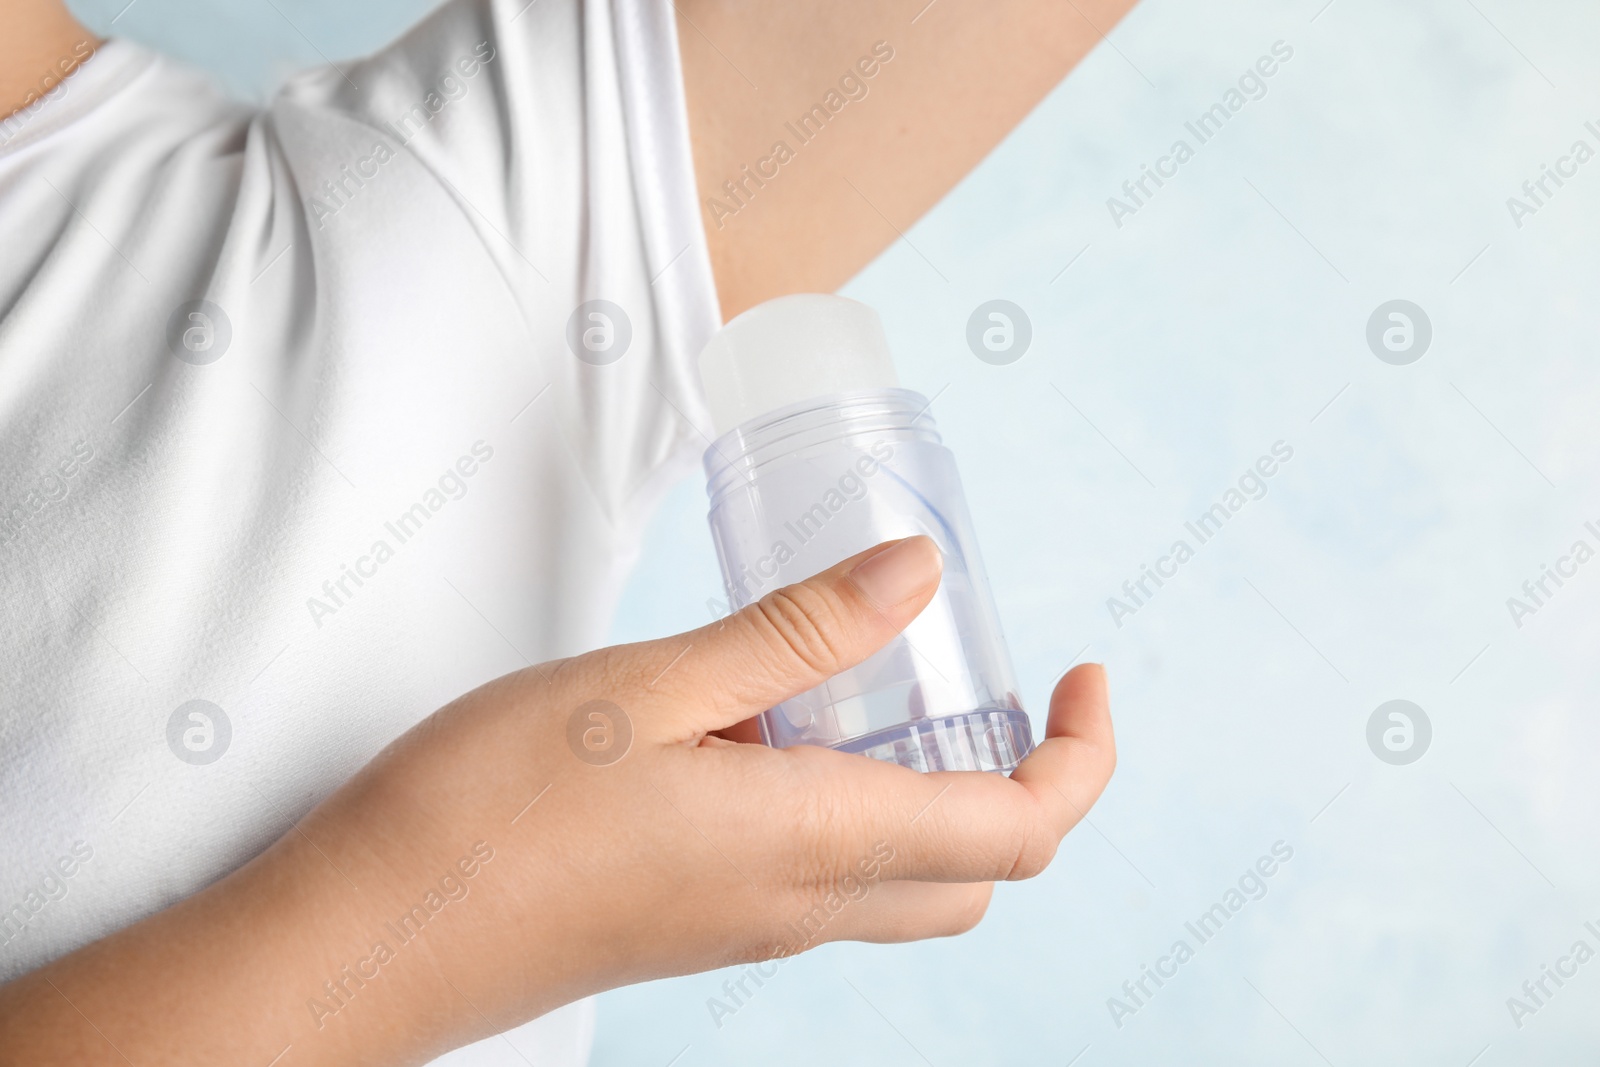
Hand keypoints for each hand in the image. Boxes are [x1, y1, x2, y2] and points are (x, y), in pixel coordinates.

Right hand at [0, 536, 1113, 1065]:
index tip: (1082, 670)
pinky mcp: (703, 925)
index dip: (1084, 753)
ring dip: (935, 790)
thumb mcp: (650, 688)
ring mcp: (753, 927)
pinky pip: (826, 879)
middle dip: (1022, 779)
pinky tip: (770, 730)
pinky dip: (853, 807)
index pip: (1021, 828)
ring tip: (870, 683)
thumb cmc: (489, 808)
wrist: (368, 939)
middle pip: (979, 870)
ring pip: (908, 881)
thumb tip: (919, 576)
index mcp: (816, 842)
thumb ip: (795, 634)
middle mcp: (804, 905)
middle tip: (983, 676)